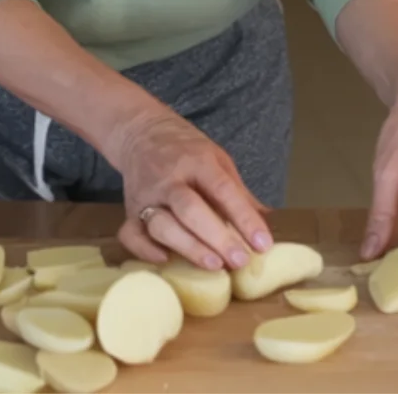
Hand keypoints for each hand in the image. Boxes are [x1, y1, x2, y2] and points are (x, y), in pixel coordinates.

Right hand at [108, 109, 274, 271]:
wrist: (142, 133)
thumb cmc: (187, 151)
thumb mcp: (218, 160)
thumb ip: (238, 192)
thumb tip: (268, 221)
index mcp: (197, 161)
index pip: (223, 189)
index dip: (244, 218)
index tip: (262, 243)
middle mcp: (169, 178)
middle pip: (190, 209)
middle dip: (217, 238)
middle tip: (240, 261)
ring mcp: (146, 195)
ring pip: (162, 224)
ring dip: (188, 247)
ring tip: (214, 265)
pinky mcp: (129, 210)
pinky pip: (131, 234)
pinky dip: (145, 250)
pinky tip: (165, 260)